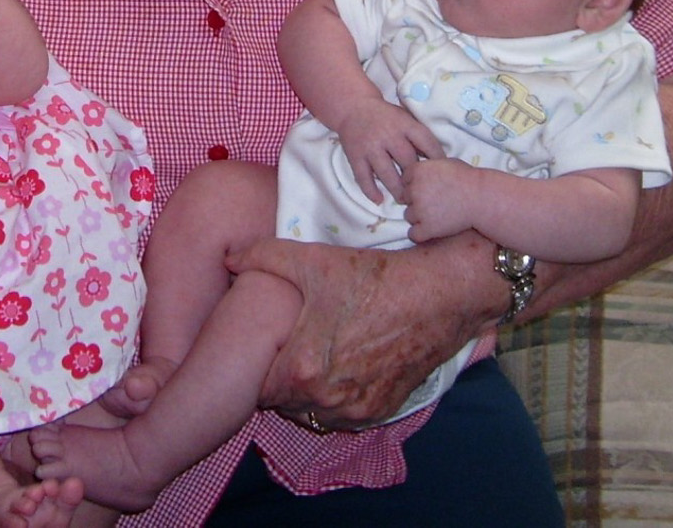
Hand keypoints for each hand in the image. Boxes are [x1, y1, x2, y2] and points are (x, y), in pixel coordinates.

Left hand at [229, 235, 495, 430]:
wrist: (442, 294)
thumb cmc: (376, 277)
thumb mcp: (315, 260)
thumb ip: (264, 257)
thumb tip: (230, 259)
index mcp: (304, 370)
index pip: (259, 388)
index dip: (258, 367)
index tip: (266, 346)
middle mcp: (329, 400)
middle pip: (285, 402)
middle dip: (282, 378)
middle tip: (288, 347)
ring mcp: (359, 410)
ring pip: (315, 412)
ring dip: (310, 392)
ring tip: (314, 357)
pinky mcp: (383, 410)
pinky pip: (346, 414)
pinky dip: (339, 398)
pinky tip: (343, 367)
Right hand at [334, 97, 442, 203]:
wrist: (353, 107)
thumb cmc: (386, 116)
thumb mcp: (405, 119)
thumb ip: (418, 137)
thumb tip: (437, 160)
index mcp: (404, 124)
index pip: (426, 142)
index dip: (437, 159)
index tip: (442, 173)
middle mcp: (388, 135)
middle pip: (407, 162)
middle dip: (416, 179)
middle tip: (422, 193)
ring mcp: (370, 147)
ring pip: (386, 174)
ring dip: (397, 190)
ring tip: (405, 200)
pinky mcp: (355, 156)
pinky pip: (363, 178)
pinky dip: (371, 191)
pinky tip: (379, 200)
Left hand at [399, 156, 486, 243]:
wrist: (482, 198)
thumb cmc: (468, 179)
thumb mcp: (445, 163)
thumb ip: (428, 167)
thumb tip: (420, 170)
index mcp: (417, 171)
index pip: (405, 179)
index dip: (416, 184)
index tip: (429, 188)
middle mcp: (414, 190)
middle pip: (405, 198)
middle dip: (417, 200)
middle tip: (435, 202)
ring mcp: (419, 210)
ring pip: (409, 216)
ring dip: (419, 217)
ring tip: (438, 215)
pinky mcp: (426, 228)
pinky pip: (413, 234)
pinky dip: (420, 234)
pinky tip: (432, 230)